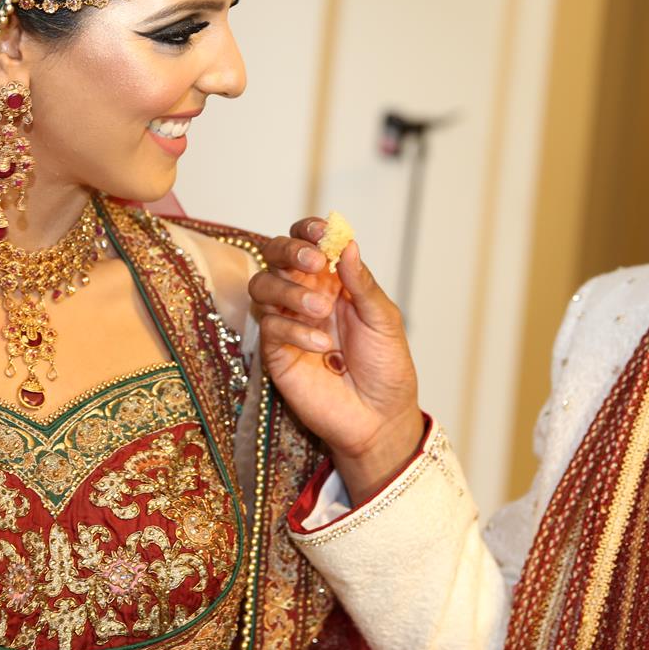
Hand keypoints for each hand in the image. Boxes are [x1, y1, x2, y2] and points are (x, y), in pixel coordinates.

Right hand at [249, 218, 424, 499]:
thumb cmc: (386, 367)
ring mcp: (287, 323)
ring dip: (289, 291)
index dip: (308, 231)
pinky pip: (271, 329)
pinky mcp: (276, 354)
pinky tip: (323, 346)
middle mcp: (304, 295)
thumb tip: (346, 244)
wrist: (380, 418)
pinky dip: (295, 331)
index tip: (321, 232)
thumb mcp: (384, 320)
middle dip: (289, 252)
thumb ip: (362, 284)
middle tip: (314, 263)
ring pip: (262, 287)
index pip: (307, 243)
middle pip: (274, 256)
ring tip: (321, 309)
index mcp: (332, 280)